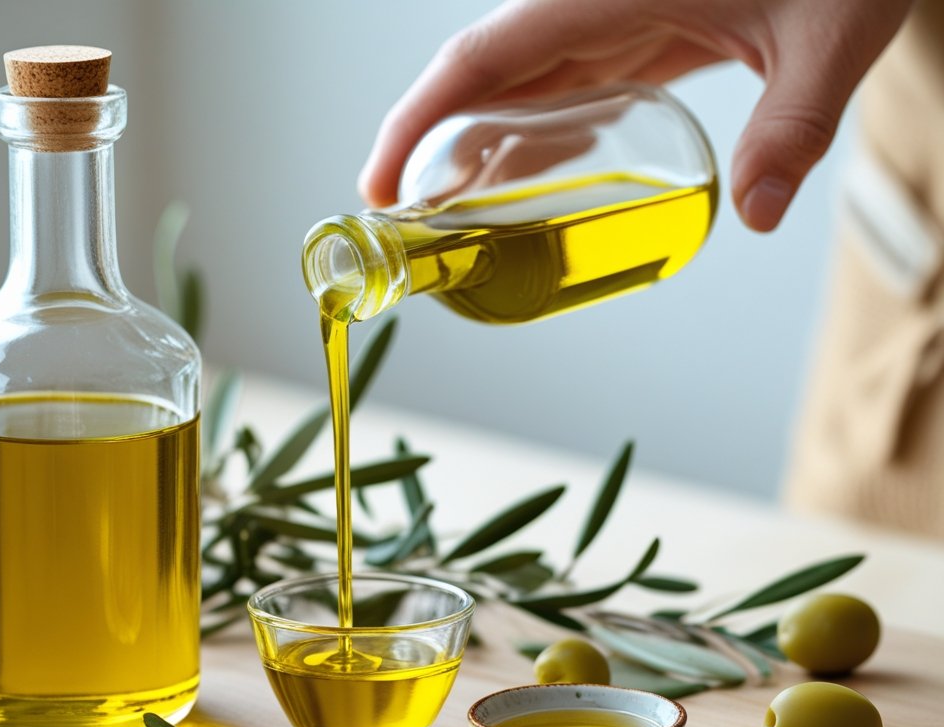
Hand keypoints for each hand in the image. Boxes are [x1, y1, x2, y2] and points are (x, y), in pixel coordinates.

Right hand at [358, 0, 911, 231]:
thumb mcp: (827, 35)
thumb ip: (792, 123)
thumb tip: (754, 215)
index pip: (481, 57)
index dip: (415, 119)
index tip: (380, 184)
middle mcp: (591, 3)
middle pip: (481, 74)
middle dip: (430, 144)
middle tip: (405, 222)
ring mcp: (611, 16)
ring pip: (518, 82)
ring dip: (479, 144)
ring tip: (454, 217)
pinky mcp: (638, 30)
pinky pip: (565, 85)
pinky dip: (537, 132)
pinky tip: (530, 176)